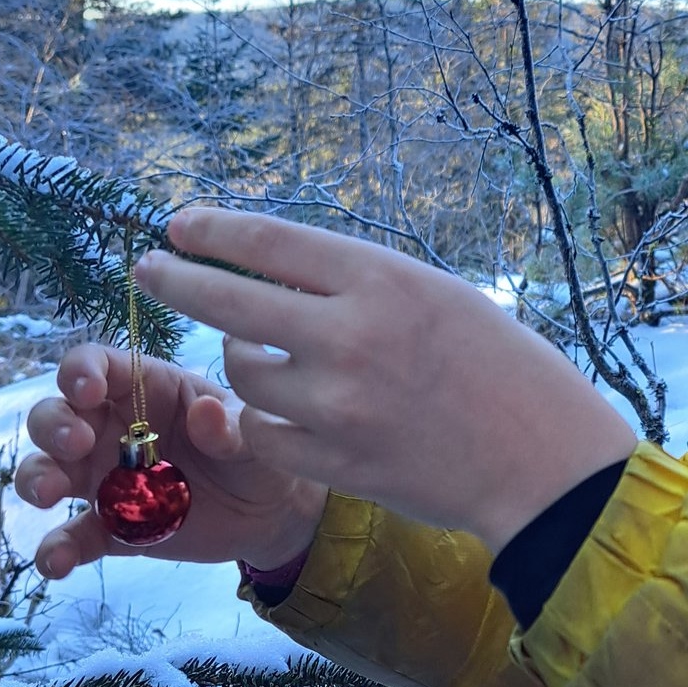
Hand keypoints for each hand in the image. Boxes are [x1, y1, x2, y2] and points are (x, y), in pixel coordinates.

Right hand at [15, 343, 328, 578]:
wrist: (269, 515)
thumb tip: (204, 412)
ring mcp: (106, 479)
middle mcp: (115, 429)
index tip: (88, 390)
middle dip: (54, 425)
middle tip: (78, 444)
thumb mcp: (256, 436)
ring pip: (47, 470)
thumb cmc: (258, 453)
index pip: (99, 364)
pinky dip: (55, 550)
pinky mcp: (109, 528)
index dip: (81, 370)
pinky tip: (56, 562)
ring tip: (52, 494)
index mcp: (150, 390)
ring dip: (38, 478)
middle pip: (57, 413)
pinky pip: (70, 538)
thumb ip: (231, 426)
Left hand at [134, 208, 638, 552]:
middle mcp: (351, 336)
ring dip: (242, 360)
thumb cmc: (500, 364)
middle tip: (147, 269)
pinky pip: (258, 431)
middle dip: (175, 280)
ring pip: (240, 372)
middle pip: (227, 301)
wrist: (540, 457)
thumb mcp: (437, 295)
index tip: (179, 225)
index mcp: (383, 280)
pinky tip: (279, 410)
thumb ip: (358, 283)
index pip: (268, 243)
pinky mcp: (331, 462)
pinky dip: (258, 418)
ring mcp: (336, 405)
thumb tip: (272, 271)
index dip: (212, 231)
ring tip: (273, 358)